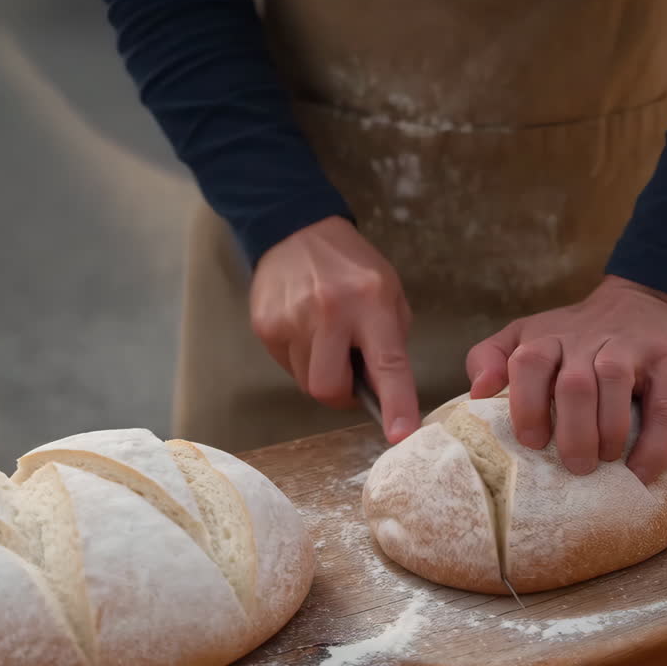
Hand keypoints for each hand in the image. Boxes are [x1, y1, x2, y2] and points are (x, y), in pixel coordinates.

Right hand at [250, 216, 420, 443]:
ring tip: (326, 338)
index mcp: (371, 303)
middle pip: (330, 389)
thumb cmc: (352, 267)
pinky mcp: (265, 325)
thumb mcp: (389, 293)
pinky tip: (305, 328)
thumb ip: (391, 342)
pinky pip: (286, 366)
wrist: (297, 229)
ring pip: (306, 382)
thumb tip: (384, 392)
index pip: (388, 365)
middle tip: (350, 374)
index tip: (401, 435)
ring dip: (321, 372)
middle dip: (343, 394)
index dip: (396, 405)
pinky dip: (301, 359)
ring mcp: (291, 319)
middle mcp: (329, 312)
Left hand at [465, 276, 666, 480]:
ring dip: (609, 431)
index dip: (527, 405)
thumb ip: (490, 357)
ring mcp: (629, 349)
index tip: (533, 442)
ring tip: (605, 461)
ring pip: (615, 384)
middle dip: (572, 431)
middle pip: (574, 384)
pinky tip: (642, 472)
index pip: (528, 364)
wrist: (646, 299)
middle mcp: (586, 340)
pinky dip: (654, 443)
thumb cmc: (575, 334)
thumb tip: (476, 394)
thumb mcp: (526, 334)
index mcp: (547, 338)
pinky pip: (664, 406)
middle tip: (574, 465)